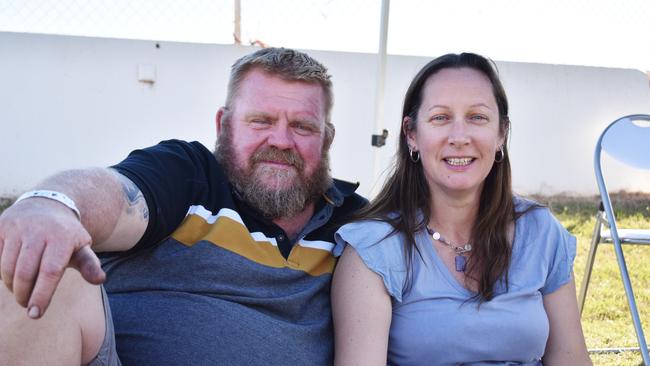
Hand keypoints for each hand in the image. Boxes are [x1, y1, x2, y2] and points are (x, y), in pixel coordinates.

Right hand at [0, 198, 105, 318]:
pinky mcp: (0, 227)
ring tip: (20, 290)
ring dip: (11, 286)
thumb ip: (90, 264)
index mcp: (62, 237)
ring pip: (6, 267)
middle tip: (27, 305)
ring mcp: (17, 227)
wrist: (46, 204)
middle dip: (23, 295)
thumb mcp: (82, 246)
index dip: (42, 295)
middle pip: (25, 273)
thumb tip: (100, 279)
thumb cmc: (66, 235)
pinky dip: (0, 272)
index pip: (50, 272)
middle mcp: (38, 230)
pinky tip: (10, 275)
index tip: (35, 314)